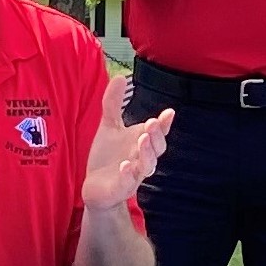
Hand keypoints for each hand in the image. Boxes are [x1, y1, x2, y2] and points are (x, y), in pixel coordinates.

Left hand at [86, 83, 173, 213]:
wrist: (97, 188)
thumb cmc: (108, 157)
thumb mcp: (109, 127)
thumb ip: (113, 103)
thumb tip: (120, 76)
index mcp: (142, 143)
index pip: (158, 133)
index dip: (164, 124)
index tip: (169, 112)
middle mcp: (142, 159)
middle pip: (157, 149)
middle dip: (156, 136)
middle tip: (152, 122)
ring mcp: (133, 175)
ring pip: (147, 166)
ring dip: (146, 153)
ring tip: (142, 139)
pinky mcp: (121, 188)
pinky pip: (128, 182)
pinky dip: (128, 174)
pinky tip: (124, 165)